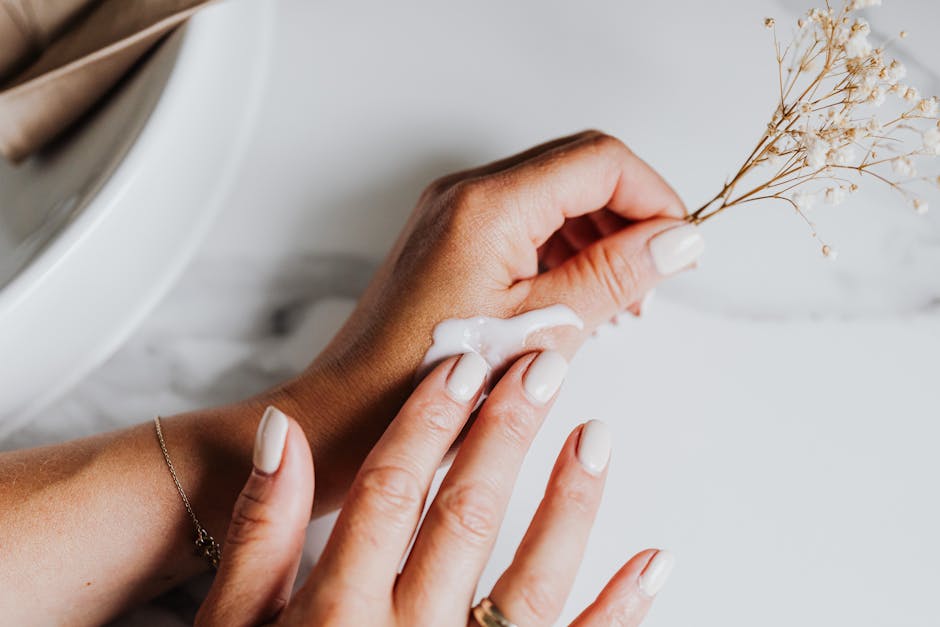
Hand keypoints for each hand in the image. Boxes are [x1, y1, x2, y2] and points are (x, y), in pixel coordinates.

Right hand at [198, 352, 674, 626]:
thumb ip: (259, 535)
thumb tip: (281, 435)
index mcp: (336, 612)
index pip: (392, 491)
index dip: (429, 421)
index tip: (464, 363)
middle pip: (466, 518)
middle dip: (505, 434)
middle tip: (541, 367)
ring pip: (530, 585)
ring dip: (567, 507)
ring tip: (595, 437)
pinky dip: (617, 611)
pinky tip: (651, 563)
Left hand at [273, 131, 701, 509]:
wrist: (351, 412)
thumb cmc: (432, 383)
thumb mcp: (543, 330)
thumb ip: (615, 275)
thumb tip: (679, 239)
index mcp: (490, 204)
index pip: (601, 160)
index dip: (654, 197)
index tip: (680, 248)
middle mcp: (467, 192)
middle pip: (578, 168)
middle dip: (628, 216)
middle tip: (652, 281)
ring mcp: (453, 210)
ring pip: (553, 192)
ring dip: (598, 234)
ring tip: (619, 300)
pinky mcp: (449, 235)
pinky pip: (524, 218)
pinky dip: (562, 247)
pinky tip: (578, 296)